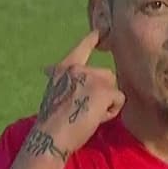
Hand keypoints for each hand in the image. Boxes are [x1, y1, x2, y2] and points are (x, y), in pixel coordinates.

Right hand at [33, 29, 124, 155]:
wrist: (51, 136)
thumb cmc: (52, 122)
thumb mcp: (53, 93)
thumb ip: (63, 81)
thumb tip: (48, 70)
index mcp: (63, 70)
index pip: (81, 50)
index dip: (91, 40)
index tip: (99, 31)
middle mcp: (77, 69)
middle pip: (106, 75)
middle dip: (103, 93)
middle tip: (86, 110)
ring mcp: (91, 78)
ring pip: (113, 88)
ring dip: (107, 103)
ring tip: (89, 115)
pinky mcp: (103, 90)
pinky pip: (119, 99)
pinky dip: (112, 112)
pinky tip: (96, 118)